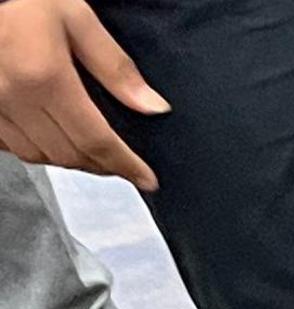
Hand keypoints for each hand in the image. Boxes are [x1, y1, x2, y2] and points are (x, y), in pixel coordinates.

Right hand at [0, 0, 162, 190]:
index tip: (147, 180)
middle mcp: (13, 97)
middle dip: (103, 166)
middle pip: (69, 155)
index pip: (96, 140)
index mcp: (44, 77)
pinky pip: (12, 147)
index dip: (126, 165)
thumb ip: (114, 65)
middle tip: (124, 164)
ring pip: (39, 156)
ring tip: (94, 153)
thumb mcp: (76, 18)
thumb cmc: (26, 3)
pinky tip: (55, 137)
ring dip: (71, 160)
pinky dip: (39, 149)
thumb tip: (153, 108)